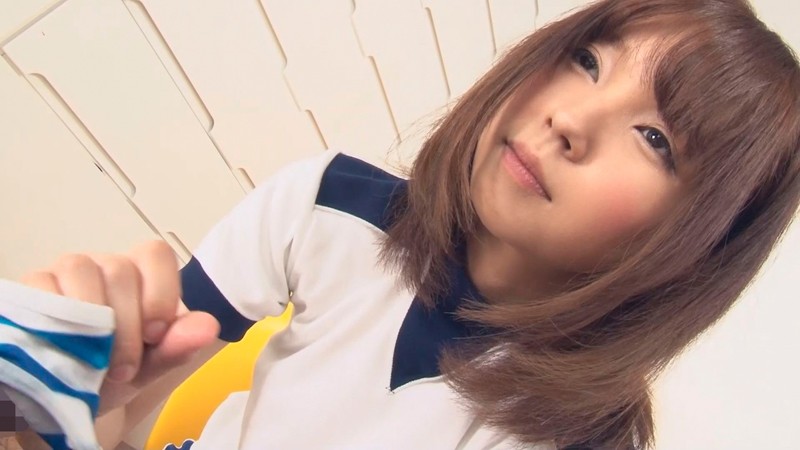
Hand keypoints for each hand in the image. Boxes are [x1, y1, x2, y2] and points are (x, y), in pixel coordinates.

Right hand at [19, 240, 219, 413]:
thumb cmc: (114, 373)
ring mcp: (65, 272)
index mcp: (140, 275)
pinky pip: (43, 288)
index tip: (157, 334)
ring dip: (93, 323)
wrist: (67, 398)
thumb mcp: (150, 366)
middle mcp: (104, 266)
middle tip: (125, 368)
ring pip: (82, 271)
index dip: (160, 292)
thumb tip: (209, 327)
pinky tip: (63, 349)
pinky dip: (56, 322)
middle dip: (128, 325)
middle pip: (121, 271)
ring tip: (95, 364)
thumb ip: (178, 346)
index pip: (156, 254)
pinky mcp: (30, 288)